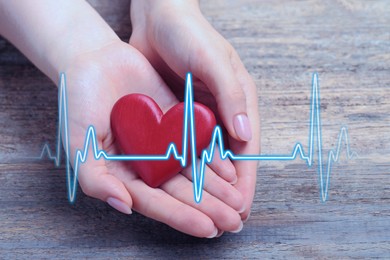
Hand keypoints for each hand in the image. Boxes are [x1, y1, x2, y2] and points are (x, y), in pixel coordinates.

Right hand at [63, 41, 243, 236]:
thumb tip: (125, 206)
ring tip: (238, 202)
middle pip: (180, 191)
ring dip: (216, 188)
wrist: (93, 62)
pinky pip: (197, 142)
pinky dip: (213, 156)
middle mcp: (147, 164)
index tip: (206, 228)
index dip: (180, 216)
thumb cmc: (79, 105)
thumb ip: (97, 180)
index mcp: (124, 176)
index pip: (155, 202)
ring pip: (193, 170)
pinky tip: (230, 170)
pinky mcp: (175, 123)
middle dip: (207, 208)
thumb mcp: (79, 146)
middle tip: (232, 222)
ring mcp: (163, 144)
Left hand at [129, 0, 259, 220]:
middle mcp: (221, 113)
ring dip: (204, 185)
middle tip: (225, 219)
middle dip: (227, 190)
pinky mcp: (176, 117)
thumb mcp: (213, 62)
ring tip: (201, 210)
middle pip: (227, 160)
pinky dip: (182, 167)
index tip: (242, 206)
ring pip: (204, 158)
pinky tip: (178, 186)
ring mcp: (198, 117)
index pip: (247, 149)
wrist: (157, 18)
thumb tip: (245, 136)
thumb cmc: (190, 34)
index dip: (246, 179)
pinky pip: (181, 147)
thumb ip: (231, 96)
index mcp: (239, 102)